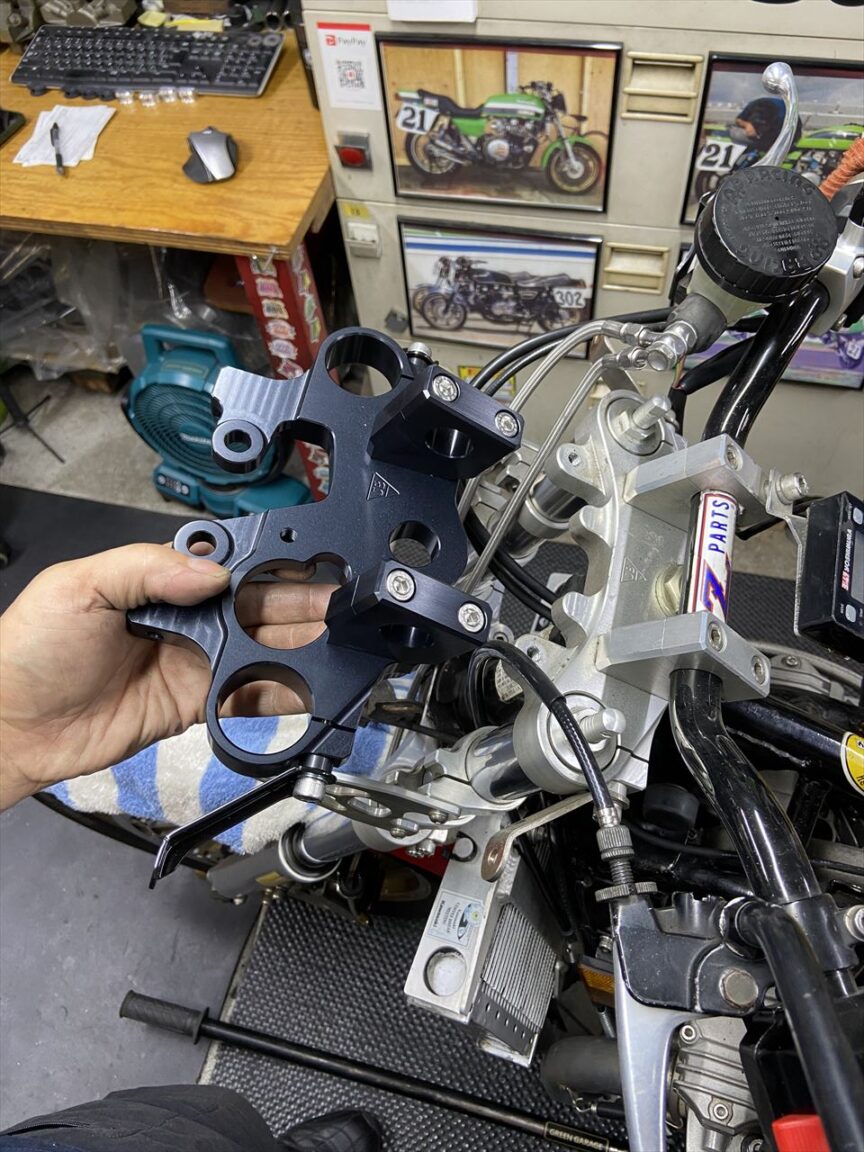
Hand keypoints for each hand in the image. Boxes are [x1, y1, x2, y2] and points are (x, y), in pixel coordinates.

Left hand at [0, 544, 335, 809]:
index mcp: (160, 578)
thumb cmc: (31, 651)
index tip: (302, 565)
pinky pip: (244, 697)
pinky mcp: (194, 704)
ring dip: (296, 646)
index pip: (227, 564)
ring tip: (330, 644)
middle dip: (299, 603)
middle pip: (255, 606)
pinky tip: (298, 686)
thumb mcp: (78, 585)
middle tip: (334, 606)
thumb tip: (208, 569)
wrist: (13, 725)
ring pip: (258, 649)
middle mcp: (184, 617)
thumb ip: (146, 567)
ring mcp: (192, 661)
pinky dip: (274, 694)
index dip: (269, 563)